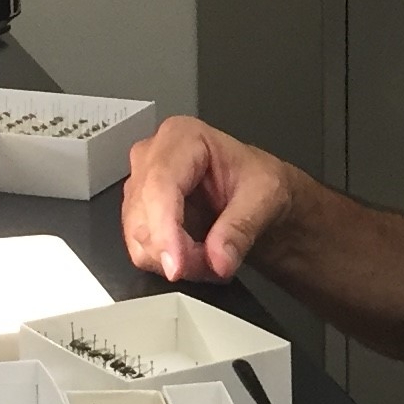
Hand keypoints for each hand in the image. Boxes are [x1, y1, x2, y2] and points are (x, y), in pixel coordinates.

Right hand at [123, 116, 295, 282]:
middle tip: (217, 263)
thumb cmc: (259, 182)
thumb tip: (219, 260)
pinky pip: (140, 250)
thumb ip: (241, 228)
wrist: (257, 196)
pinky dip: (168, 263)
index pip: (159, 185)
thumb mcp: (266, 198)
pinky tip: (196, 257)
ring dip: (175, 260)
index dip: (164, 230)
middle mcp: (152, 157)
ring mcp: (140, 186)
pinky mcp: (138, 214)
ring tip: (213, 258)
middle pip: (142, 215)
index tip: (178, 266)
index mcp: (182, 137)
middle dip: (177, 251)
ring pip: (138, 238)